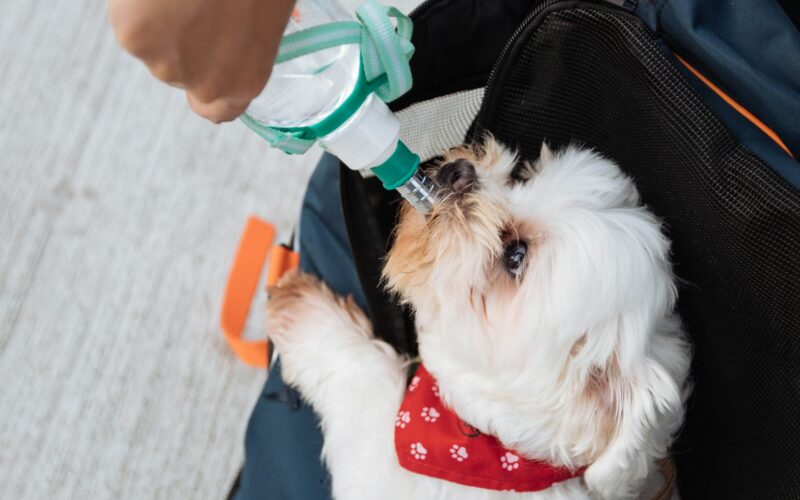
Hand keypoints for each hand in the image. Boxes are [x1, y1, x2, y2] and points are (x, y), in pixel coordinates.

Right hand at [109, 0, 294, 122]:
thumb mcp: (267, 14)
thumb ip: (245, 40)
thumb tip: (233, 33)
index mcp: (245, 80)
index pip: (217, 110)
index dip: (207, 85)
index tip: (202, 64)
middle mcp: (208, 84)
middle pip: (180, 73)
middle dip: (183, 42)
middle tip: (196, 4)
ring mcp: (167, 65)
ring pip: (152, 47)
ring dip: (160, 22)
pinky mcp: (135, 38)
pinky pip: (130, 20)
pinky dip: (138, 4)